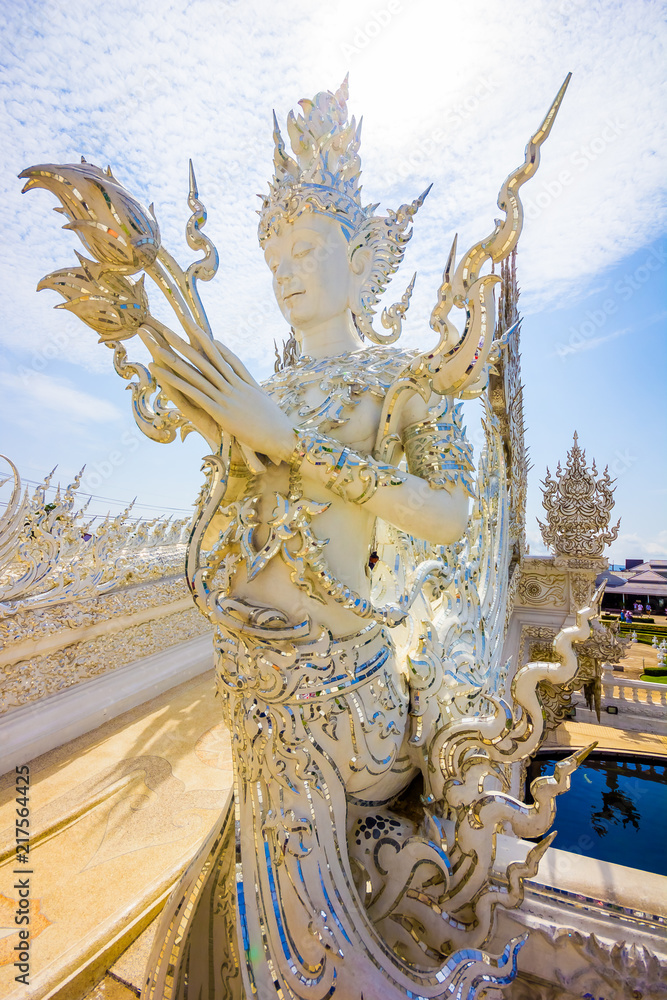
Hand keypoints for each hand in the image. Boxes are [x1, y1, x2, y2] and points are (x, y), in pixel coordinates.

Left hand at [138, 325, 294, 464]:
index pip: (223, 357)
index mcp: (244, 384)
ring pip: (197, 373)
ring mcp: (227, 397)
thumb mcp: (265, 405)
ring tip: (159, 344)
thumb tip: (246, 385)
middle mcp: (234, 386)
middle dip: (188, 341)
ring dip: (176, 358)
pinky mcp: (221, 412)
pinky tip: (163, 372)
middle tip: (171, 326)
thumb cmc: (276, 426)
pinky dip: (176, 381)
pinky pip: (195, 393)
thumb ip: (253, 392)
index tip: (195, 327)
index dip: (208, 342)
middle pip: (207, 358)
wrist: (284, 438)